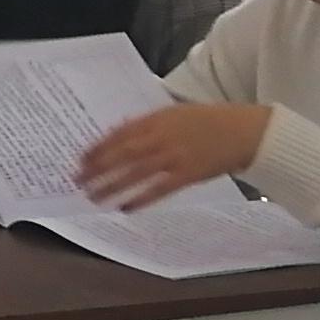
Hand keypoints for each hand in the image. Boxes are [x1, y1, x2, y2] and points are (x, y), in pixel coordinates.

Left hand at [73, 102, 273, 209]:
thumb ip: (147, 124)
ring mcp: (175, 156)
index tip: (80, 159)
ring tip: (93, 197)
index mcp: (157, 118)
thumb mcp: (174, 113)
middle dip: (97, 168)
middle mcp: (162, 136)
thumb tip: (118, 133)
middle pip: (122, 154)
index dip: (98, 147)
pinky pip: (159, 189)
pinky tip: (125, 207)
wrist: (242, 132)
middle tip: (77, 181)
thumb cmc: (207, 121)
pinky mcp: (188, 175)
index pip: (119, 133)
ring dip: (112, 185)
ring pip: (136, 173)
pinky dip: (141, 198)